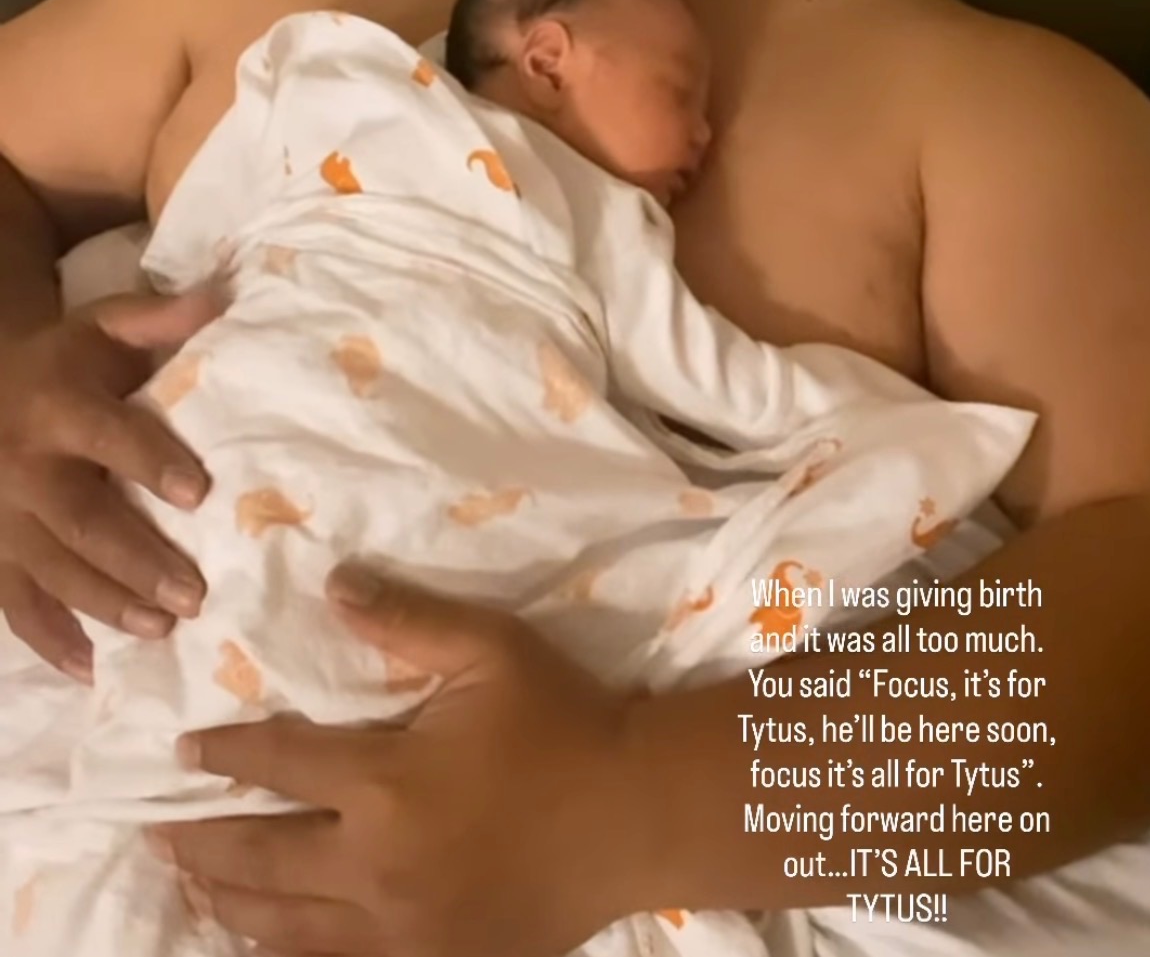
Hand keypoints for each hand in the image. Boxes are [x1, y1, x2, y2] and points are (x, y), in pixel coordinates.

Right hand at [0, 290, 216, 678]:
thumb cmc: (66, 359)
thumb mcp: (104, 325)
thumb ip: (160, 317)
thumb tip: (226, 296)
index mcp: (58, 406)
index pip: (110, 437)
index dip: (151, 462)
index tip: (198, 492)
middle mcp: (25, 466)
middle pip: (82, 520)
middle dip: (137, 560)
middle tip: (194, 595)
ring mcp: (2, 517)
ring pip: (52, 568)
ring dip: (106, 603)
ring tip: (162, 629)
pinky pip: (15, 603)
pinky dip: (49, 639)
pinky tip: (90, 669)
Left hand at [156, 566, 656, 956]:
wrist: (635, 813)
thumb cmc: (563, 720)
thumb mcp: (490, 649)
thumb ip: (405, 619)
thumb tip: (333, 585)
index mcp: (386, 781)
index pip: (279, 764)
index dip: (225, 754)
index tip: (186, 750)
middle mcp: (376, 863)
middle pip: (260, 857)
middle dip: (201, 841)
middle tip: (158, 829)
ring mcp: (401, 928)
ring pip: (284, 927)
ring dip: (229, 904)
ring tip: (193, 886)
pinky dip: (287, 954)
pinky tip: (268, 942)